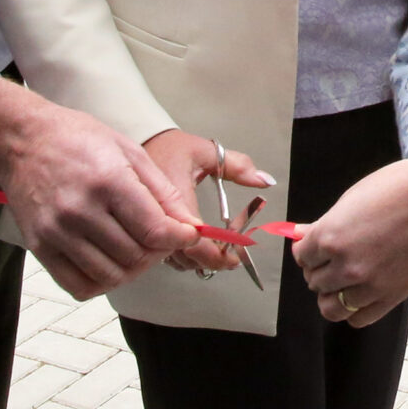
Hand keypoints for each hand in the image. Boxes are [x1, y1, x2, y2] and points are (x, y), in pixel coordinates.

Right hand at [0, 78, 203, 299]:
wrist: (23, 140)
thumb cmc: (77, 139)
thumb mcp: (129, 151)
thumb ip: (163, 192)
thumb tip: (190, 226)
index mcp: (108, 181)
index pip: (155, 230)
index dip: (181, 238)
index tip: (188, 235)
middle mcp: (80, 210)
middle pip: (136, 256)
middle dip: (159, 252)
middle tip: (160, 238)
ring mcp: (56, 232)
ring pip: (112, 276)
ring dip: (133, 269)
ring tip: (135, 248)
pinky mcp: (40, 247)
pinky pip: (79, 286)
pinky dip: (102, 283)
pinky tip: (109, 262)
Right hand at [141, 128, 275, 276]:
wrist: (144, 146)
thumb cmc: (170, 149)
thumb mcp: (205, 151)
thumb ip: (236, 166)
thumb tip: (263, 180)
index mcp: (173, 199)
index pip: (193, 240)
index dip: (216, 254)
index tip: (235, 255)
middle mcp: (160, 218)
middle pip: (185, 256)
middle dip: (212, 261)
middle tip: (233, 257)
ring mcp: (151, 227)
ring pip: (175, 260)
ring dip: (200, 262)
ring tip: (221, 254)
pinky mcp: (148, 232)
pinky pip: (166, 256)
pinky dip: (186, 258)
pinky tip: (201, 251)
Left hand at [295, 151, 407, 325]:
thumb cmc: (400, 188)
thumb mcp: (354, 198)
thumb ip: (327, 223)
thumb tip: (303, 234)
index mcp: (330, 235)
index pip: (302, 257)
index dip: (309, 251)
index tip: (318, 247)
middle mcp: (345, 264)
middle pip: (314, 282)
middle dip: (320, 270)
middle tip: (334, 260)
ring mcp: (368, 284)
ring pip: (331, 307)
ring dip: (333, 294)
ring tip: (345, 280)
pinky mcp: (391, 297)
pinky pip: (358, 318)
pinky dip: (354, 310)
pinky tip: (361, 293)